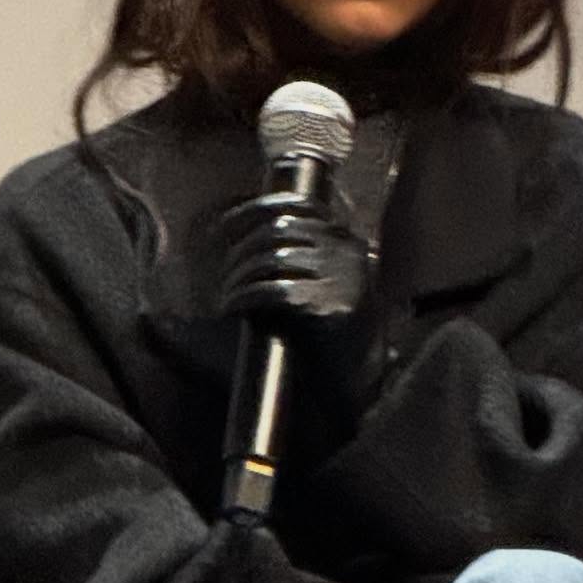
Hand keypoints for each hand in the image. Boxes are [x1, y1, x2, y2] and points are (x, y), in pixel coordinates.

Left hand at [218, 192, 387, 419]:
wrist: (358, 378)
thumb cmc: (331, 330)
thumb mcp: (322, 280)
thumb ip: (299, 253)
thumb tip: (245, 235)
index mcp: (346, 239)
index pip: (296, 205)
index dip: (254, 211)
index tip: (224, 225)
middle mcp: (347, 251)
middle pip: (277, 231)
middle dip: (240, 253)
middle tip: (223, 277)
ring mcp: (341, 276)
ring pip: (271, 259)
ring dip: (238, 278)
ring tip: (226, 296)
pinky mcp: (329, 305)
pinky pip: (272, 290)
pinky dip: (244, 297)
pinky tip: (232, 308)